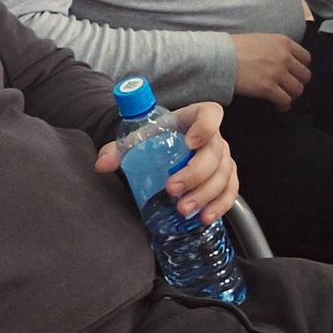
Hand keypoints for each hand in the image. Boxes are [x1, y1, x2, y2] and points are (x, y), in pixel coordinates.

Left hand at [94, 101, 238, 223]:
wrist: (168, 148)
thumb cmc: (156, 140)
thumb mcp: (137, 140)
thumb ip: (118, 150)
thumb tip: (102, 165)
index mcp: (195, 118)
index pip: (210, 114)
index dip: (206, 126)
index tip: (190, 142)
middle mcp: (215, 137)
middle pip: (215, 153)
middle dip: (195, 173)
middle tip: (172, 189)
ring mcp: (224, 159)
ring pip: (223, 176)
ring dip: (205, 195)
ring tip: (183, 210)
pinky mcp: (227, 178)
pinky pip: (230, 192)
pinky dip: (219, 206)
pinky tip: (204, 218)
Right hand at [231, 33, 311, 110]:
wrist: (219, 57)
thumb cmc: (234, 48)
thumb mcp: (261, 39)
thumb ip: (275, 48)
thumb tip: (281, 60)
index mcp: (284, 42)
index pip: (306, 58)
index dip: (300, 68)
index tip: (294, 74)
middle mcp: (284, 57)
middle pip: (305, 75)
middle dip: (298, 83)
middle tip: (289, 88)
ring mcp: (277, 72)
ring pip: (297, 89)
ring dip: (291, 95)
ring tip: (283, 98)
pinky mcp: (268, 88)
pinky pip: (285, 101)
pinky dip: (283, 105)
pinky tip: (278, 106)